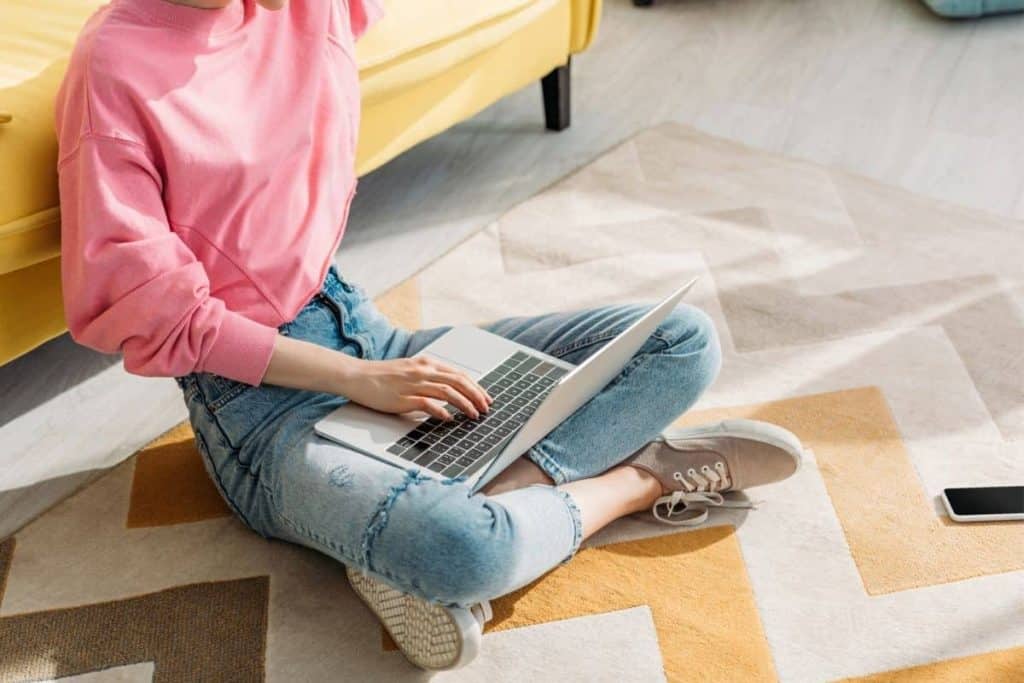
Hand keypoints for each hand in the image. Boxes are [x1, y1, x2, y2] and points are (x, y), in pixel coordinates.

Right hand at [339, 355, 492, 420]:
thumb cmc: (383, 376)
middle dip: (476, 395)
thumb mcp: (411, 370)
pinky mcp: (403, 398)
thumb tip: (450, 389)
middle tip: (486, 408)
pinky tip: (449, 419)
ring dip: (464, 404)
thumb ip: (429, 377)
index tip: (486, 398)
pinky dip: (441, 411)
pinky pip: (428, 404)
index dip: (476, 386)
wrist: (358, 376)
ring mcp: (413, 384)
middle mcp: (423, 371)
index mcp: (427, 363)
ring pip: (447, 392)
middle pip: (458, 382)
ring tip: (474, 415)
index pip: (459, 374)